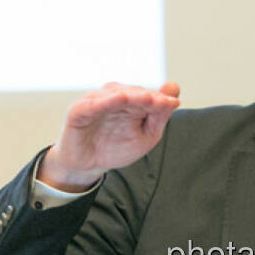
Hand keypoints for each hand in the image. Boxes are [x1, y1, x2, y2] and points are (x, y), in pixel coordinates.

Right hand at [38, 81, 180, 190]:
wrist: (89, 165)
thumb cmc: (118, 148)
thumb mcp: (146, 135)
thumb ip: (160, 114)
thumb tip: (174, 89)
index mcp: (132, 101)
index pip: (148, 96)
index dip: (161, 98)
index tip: (174, 103)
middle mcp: (114, 96)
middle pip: (133, 92)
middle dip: (147, 96)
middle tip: (161, 101)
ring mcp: (96, 101)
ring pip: (114, 94)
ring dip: (130, 95)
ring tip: (146, 98)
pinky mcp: (79, 110)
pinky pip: (92, 104)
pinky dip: (105, 101)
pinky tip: (119, 99)